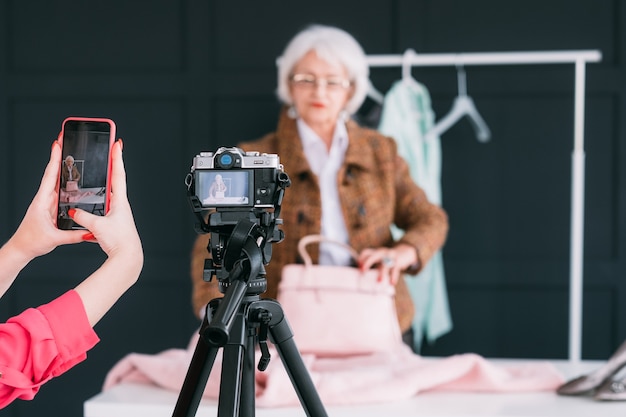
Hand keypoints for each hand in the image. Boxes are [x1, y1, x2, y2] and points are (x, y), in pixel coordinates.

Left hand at [6, 139, 84, 263]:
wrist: (22, 249)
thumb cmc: (31, 241)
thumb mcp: (54, 239)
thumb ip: (73, 235)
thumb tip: (88, 231)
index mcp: (42, 201)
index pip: (50, 176)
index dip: (54, 159)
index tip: (58, 144)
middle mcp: (45, 199)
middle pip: (54, 173)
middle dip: (60, 157)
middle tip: (65, 141)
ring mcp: (48, 202)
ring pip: (58, 182)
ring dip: (64, 168)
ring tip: (72, 155)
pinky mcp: (51, 208)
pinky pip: (61, 192)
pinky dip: (67, 182)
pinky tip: (73, 178)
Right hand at [71, 139, 142, 325]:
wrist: (128, 257)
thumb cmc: (119, 241)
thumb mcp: (97, 227)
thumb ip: (83, 217)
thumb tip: (73, 210)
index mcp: (120, 201)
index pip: (118, 174)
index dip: (117, 158)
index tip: (117, 143)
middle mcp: (121, 204)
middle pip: (116, 179)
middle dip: (112, 164)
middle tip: (110, 149)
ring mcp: (119, 212)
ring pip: (111, 191)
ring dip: (107, 179)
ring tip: (102, 167)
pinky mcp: (114, 220)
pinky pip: (106, 203)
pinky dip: (101, 196)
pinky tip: (96, 196)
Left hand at [358, 244, 418, 284]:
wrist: (405, 252)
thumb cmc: (388, 259)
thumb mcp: (379, 259)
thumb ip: (372, 264)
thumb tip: (362, 274)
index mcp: (376, 252)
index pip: (366, 252)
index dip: (361, 259)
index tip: (358, 267)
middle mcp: (382, 253)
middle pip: (373, 256)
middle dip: (367, 262)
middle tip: (363, 270)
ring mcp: (390, 256)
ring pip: (385, 264)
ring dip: (382, 273)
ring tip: (379, 281)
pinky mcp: (398, 261)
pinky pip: (395, 269)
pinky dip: (393, 276)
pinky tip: (392, 282)